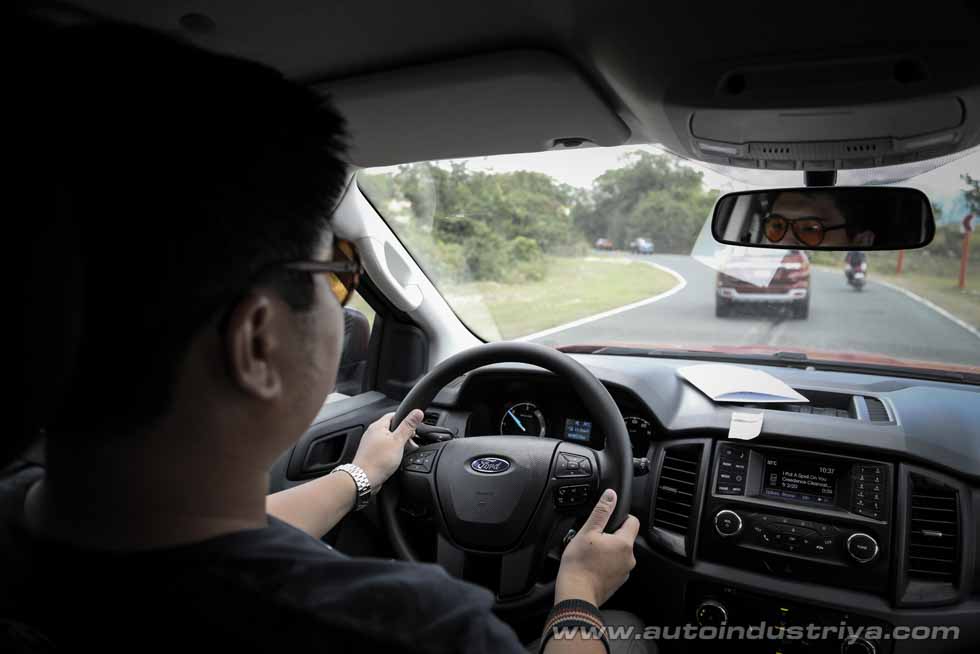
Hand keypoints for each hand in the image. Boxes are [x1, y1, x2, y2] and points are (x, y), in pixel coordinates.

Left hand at [352, 410, 423, 492]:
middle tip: (410, 443)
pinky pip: (384, 449)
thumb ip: (408, 426)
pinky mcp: (371, 454)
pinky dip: (391, 453)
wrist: (363, 479)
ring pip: (388, 440)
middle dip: (403, 435)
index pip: (394, 415)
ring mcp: (370, 444)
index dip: (406, 420)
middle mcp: (372, 433)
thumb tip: (417, 412)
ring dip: (398, 445)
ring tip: (404, 453)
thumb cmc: (378, 461)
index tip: (413, 428)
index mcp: (378, 426)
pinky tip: (395, 460)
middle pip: (392, 428)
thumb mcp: (398, 441)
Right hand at [555, 489, 639, 606]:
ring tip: (589, 553)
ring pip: (618, 553)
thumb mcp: (587, 532)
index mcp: (624, 543)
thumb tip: (611, 496)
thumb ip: (601, 512)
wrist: (576, 594)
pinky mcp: (617, 582)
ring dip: (607, 550)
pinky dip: (605, 564)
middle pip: (624, 538)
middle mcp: (629, 558)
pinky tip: (591, 565)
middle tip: (592, 538)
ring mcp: (624, 572)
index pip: (633, 521)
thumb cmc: (579, 564)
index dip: (621, 516)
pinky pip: (614, 566)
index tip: (607, 520)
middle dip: (610, 535)